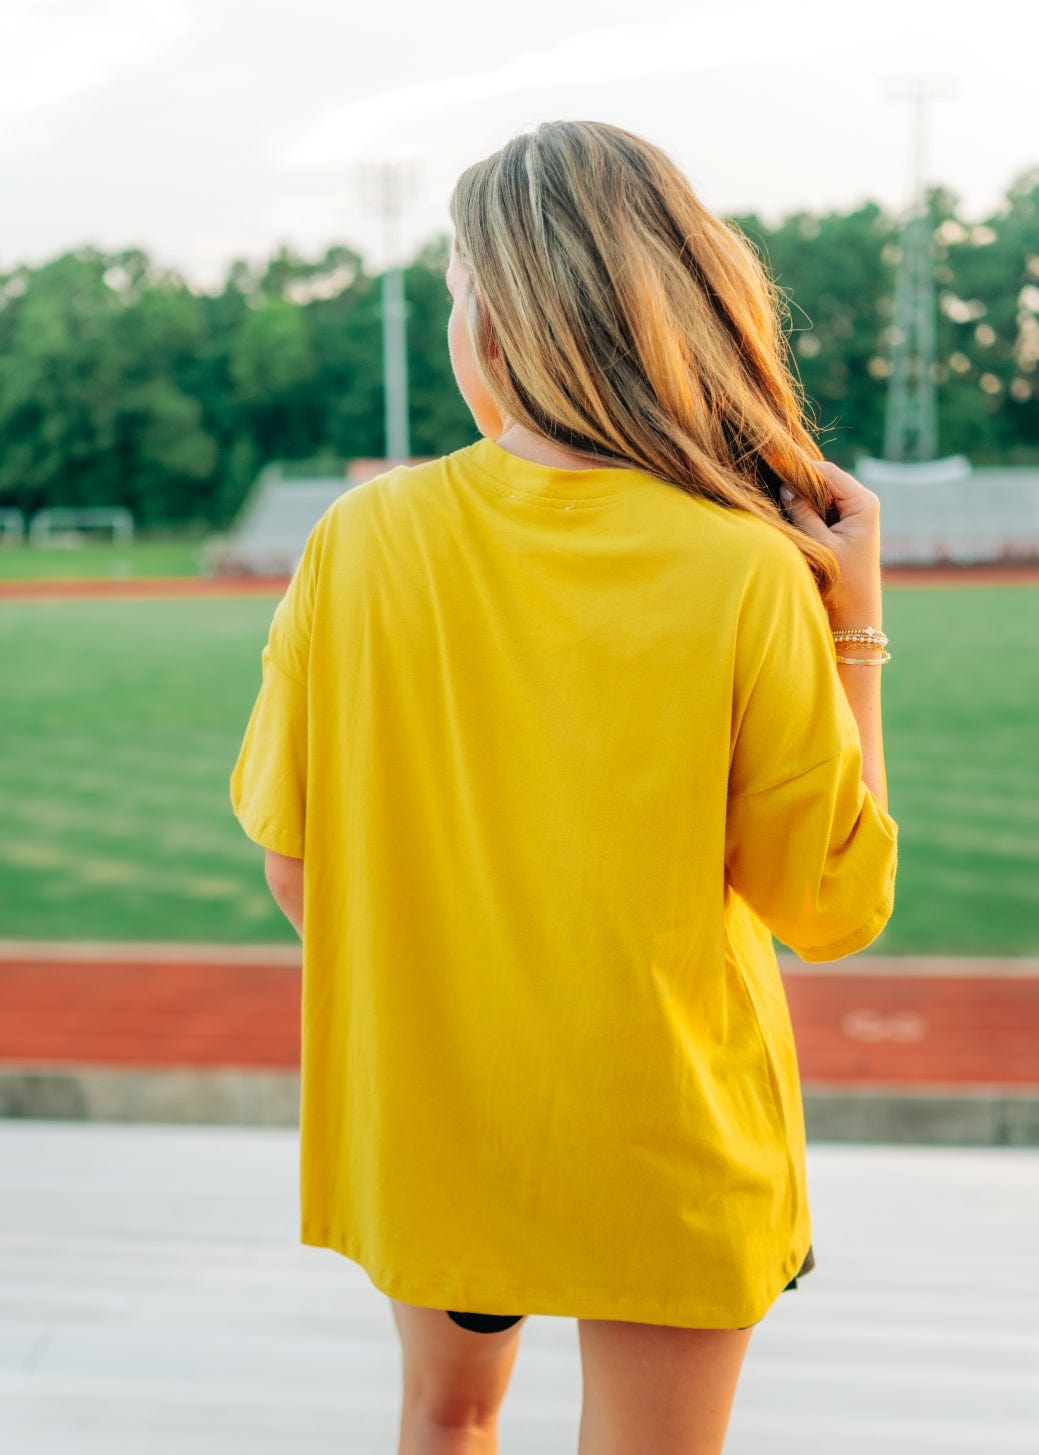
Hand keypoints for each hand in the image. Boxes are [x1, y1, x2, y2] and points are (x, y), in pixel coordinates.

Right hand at [781, 462, 881, 625]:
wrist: (856, 610)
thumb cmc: (842, 582)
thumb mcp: (818, 545)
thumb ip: (802, 513)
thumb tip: (786, 487)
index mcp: (863, 503)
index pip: (827, 472)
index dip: (799, 469)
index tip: (773, 470)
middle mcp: (864, 501)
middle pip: (826, 478)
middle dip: (800, 482)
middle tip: (773, 488)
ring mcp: (857, 511)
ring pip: (823, 490)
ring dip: (803, 496)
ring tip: (781, 502)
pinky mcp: (849, 521)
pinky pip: (824, 504)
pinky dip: (809, 507)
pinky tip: (793, 514)